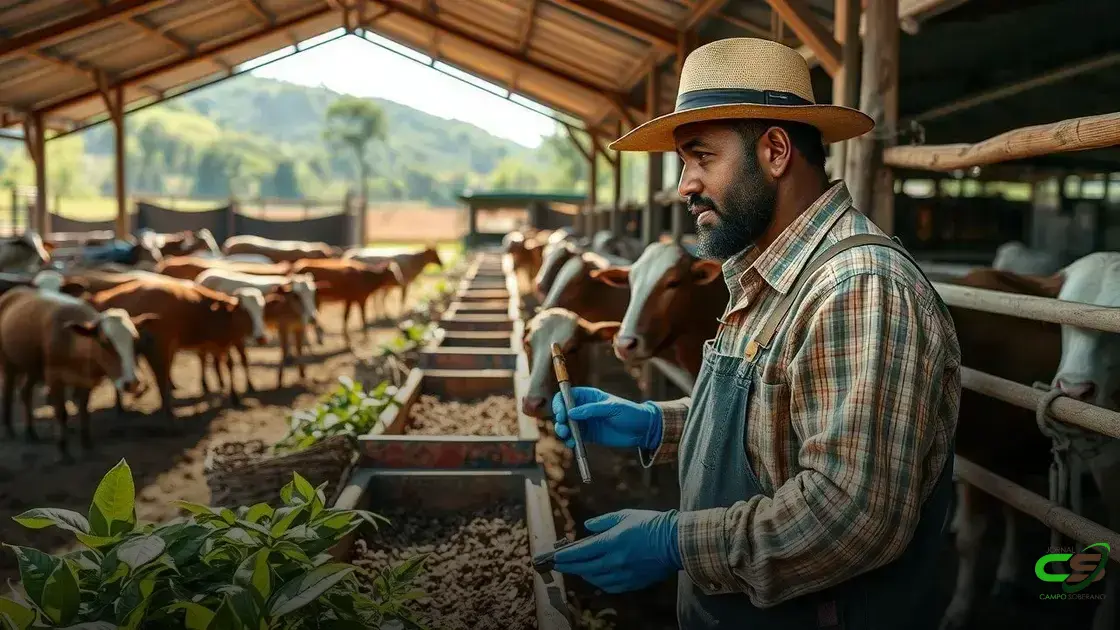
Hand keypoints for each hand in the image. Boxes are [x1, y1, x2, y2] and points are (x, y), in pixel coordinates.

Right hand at [551, 387, 660, 449]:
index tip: (561, 413)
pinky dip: (570, 440)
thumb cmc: (629, 413)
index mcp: (589, 396)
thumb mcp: (612, 408)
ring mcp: (586, 422)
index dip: (560, 403)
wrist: (642, 430)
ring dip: (562, 431)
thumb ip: (591, 410)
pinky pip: (574, 437)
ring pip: (567, 425)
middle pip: (564, 411)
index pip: (568, 396)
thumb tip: (571, 413)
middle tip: (563, 427)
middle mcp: (584, 408)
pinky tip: (572, 443)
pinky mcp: (589, 435)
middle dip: (560, 419)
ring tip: (566, 437)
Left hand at [553, 509, 681, 592]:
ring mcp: (624, 574)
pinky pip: (610, 586)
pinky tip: (596, 578)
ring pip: (596, 579)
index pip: (582, 552)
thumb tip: (587, 527)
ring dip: (583, 574)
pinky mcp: (633, 582)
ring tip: (577, 569)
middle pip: (585, 568)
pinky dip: (599, 583)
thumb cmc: (651, 524)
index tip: (556, 557)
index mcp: (612, 542)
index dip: (567, 555)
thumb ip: (604, 522)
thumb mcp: (625, 515)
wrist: (675, 542)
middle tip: (558, 565)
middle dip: (569, 567)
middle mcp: (615, 560)